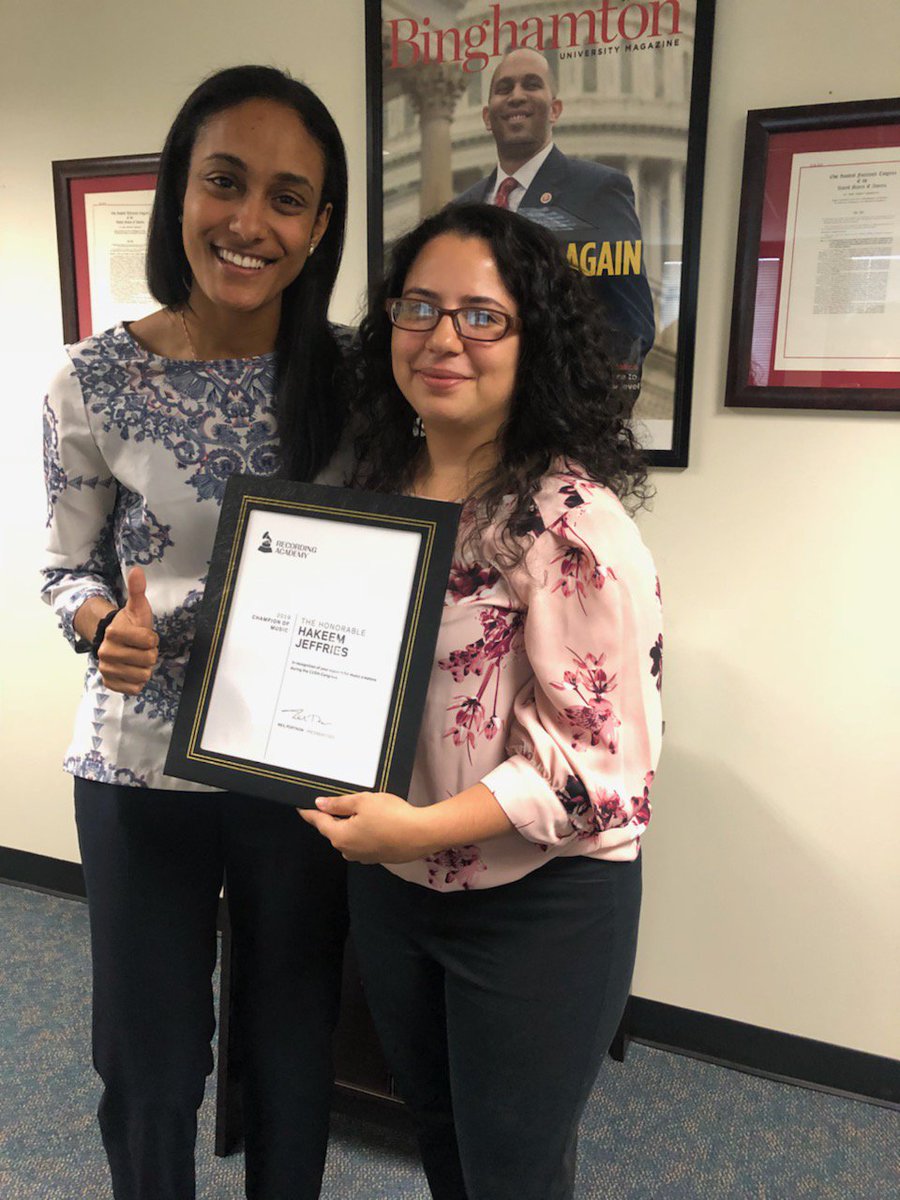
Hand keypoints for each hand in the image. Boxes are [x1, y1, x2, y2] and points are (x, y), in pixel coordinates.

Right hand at [97, 566, 158, 694]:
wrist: (114, 641)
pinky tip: (132, 671)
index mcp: (113, 632)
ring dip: (145, 668)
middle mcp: (106, 652)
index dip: (152, 638)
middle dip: (150, 653)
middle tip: (141, 648)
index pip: (149, 640)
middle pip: (148, 660)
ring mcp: (106, 669)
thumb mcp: (137, 607)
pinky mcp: (109, 683)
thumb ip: (137, 590)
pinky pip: (135, 688)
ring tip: (137, 658)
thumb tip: (137, 569)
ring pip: (143, 675)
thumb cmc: (130, 624)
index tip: (145, 635)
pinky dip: (138, 681)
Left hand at [299, 792, 431, 863]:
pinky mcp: (377, 858)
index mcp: (340, 836)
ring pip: (349, 838)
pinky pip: (363, 843)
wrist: (420, 834)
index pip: (319, 822)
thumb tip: (319, 804)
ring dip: (350, 826)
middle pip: (334, 831)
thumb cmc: (391, 815)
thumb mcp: (362, 801)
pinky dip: (363, 833)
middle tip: (336, 802)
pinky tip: (375, 823)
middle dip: (333, 818)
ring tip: (360, 810)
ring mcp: (363, 857)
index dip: (309, 813)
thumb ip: (338, 804)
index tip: (301, 807)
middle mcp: (348, 850)